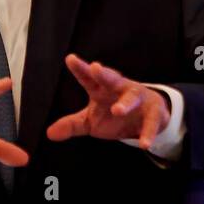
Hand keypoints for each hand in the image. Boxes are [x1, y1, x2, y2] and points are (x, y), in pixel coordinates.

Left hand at [45, 54, 171, 150]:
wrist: (147, 116)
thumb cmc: (113, 114)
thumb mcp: (91, 120)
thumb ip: (72, 125)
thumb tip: (50, 134)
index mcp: (101, 89)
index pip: (88, 78)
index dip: (80, 68)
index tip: (70, 59)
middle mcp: (119, 89)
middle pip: (111, 78)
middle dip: (104, 73)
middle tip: (96, 68)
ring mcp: (138, 98)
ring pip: (131, 97)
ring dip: (125, 103)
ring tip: (118, 110)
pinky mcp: (153, 112)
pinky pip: (151, 122)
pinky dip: (148, 132)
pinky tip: (144, 144)